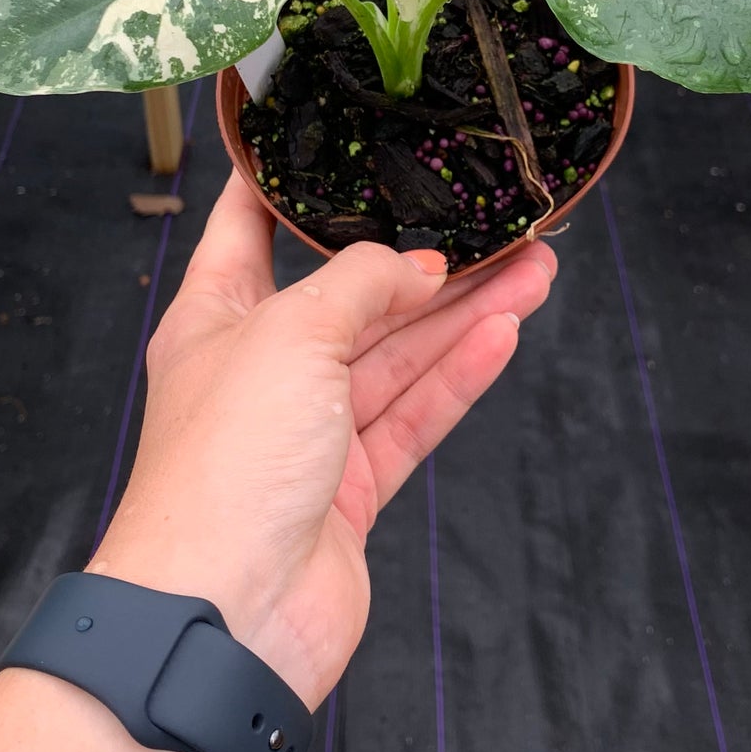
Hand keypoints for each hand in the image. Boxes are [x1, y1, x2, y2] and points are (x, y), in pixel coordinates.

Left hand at [93, 174, 556, 707]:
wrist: (225, 614)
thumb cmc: (227, 461)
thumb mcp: (289, 334)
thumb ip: (360, 284)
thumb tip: (417, 268)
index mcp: (215, 318)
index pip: (247, 229)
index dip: (286, 182)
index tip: (331, 137)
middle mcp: (261, 368)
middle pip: (352, 297)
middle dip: (424, 262)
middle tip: (495, 225)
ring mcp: (308, 433)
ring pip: (397, 358)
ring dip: (463, 316)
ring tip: (535, 270)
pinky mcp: (349, 491)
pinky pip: (413, 418)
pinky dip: (458, 378)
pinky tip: (504, 336)